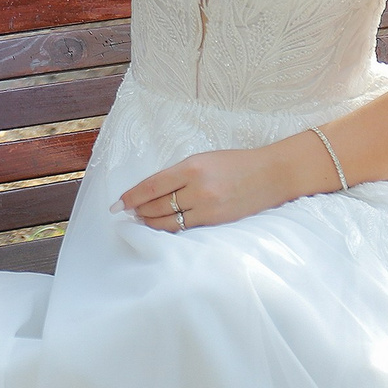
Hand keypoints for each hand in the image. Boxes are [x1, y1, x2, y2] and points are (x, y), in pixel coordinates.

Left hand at [115, 144, 313, 233]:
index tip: (117, 204)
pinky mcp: (217, 222)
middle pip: (157, 206)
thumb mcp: (203, 160)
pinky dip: (170, 228)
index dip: (131, 197)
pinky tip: (162, 226)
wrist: (270, 175)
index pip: (152, 186)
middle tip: (127, 213)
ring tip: (141, 220)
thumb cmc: (234, 163)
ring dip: (151, 222)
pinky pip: (186, 228)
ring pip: (169, 221)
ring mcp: (208, 208)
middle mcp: (198, 189)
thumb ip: (178, 174)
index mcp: (192, 168)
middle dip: (138, 211)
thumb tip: (151, 191)